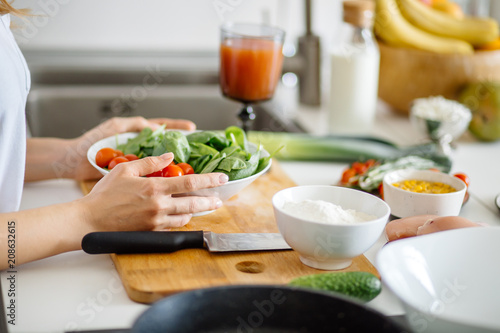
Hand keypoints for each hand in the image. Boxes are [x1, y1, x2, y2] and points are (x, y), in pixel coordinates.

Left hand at [68, 116, 195, 179]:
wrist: (74, 162)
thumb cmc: (91, 142)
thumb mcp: (114, 126)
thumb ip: (135, 124)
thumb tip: (155, 127)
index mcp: (137, 134)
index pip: (162, 127)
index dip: (178, 127)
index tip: (192, 128)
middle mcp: (140, 149)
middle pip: (167, 148)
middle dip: (183, 149)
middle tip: (198, 152)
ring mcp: (137, 164)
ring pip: (162, 165)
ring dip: (176, 168)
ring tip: (191, 170)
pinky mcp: (132, 177)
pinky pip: (151, 178)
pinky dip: (162, 181)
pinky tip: (172, 185)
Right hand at [79, 153, 227, 230]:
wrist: (90, 220)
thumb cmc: (104, 194)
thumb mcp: (125, 170)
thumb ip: (149, 162)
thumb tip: (169, 156)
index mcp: (154, 188)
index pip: (189, 183)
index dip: (209, 180)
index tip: (222, 178)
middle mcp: (159, 205)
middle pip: (193, 203)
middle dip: (209, 201)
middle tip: (219, 199)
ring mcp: (156, 221)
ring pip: (185, 217)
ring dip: (197, 212)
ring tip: (204, 206)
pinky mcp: (151, 231)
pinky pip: (172, 227)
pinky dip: (181, 220)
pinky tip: (184, 216)